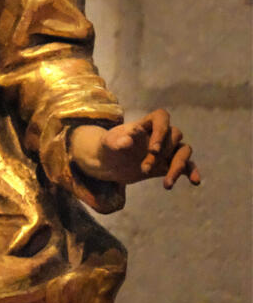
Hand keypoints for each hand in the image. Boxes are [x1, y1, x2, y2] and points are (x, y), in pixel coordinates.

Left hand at [70, 109, 200, 187]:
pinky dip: (192, 172)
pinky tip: (195, 182)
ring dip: (177, 167)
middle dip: (161, 154)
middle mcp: (160, 134)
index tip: (152, 149)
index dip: (161, 130)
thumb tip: (128, 140)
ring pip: (184, 151)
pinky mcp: (170, 163)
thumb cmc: (109, 148)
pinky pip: (188, 165)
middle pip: (173, 136)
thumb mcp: (108, 144)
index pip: (162, 117)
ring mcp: (167, 149)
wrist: (110, 164)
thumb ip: (116, 141)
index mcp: (145, 123)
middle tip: (143, 169)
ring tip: (167, 185)